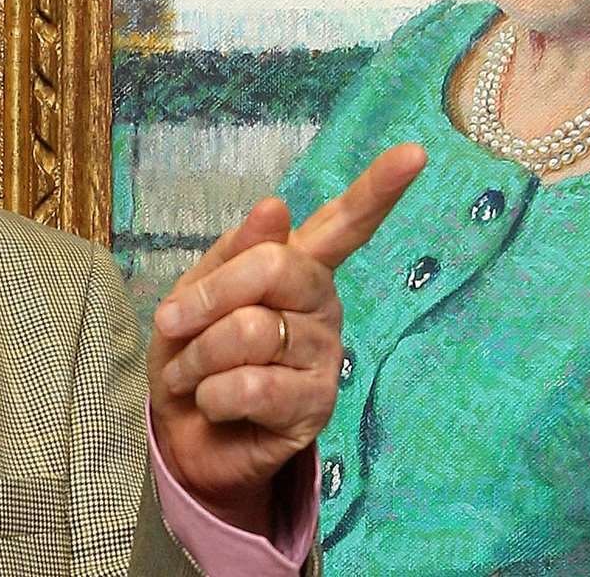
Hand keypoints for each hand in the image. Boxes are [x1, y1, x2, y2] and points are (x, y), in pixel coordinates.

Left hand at [147, 143, 425, 534]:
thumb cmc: (193, 355)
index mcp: (298, 265)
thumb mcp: (193, 294)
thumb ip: (231, 253)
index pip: (345, 221)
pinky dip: (212, 395)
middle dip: (208, 297)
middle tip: (174, 324)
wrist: (185, 436)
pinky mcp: (315, 405)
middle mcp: (322, 303)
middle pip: (273, 266)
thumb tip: (274, 206)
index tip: (415, 153)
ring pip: (253, 331)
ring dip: (199, 357)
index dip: (379, 188)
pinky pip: (251, 385)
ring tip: (195, 376)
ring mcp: (325, 354)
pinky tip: (217, 405)